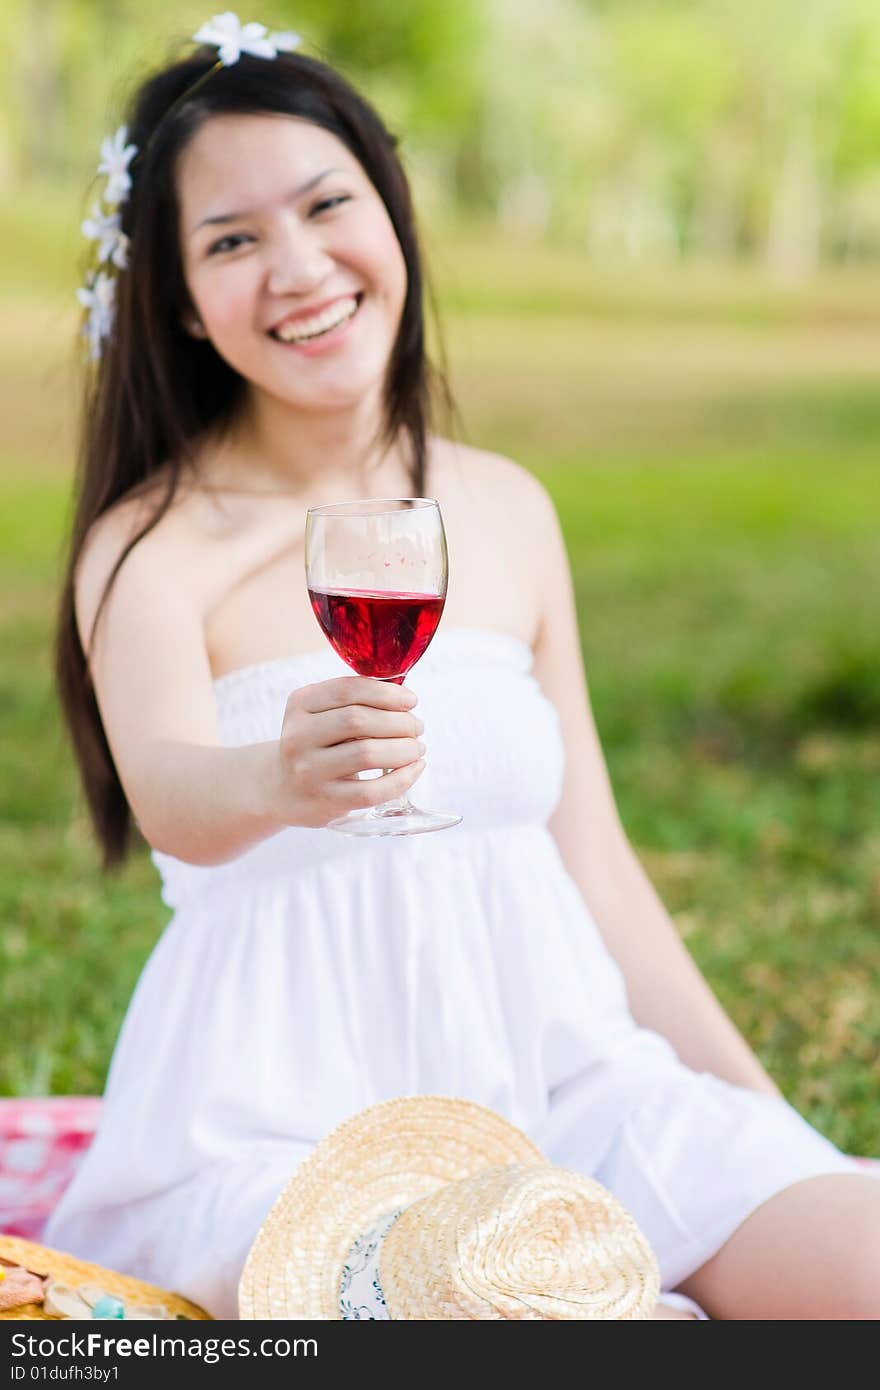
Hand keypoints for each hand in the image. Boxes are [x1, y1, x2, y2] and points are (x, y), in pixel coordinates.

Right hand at [276, 677, 425, 828]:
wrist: (283, 789)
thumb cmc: (317, 744)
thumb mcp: (321, 714)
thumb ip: (355, 701)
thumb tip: (405, 700)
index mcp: (300, 704)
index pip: (348, 689)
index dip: (386, 693)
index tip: (411, 700)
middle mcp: (299, 736)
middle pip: (359, 720)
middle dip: (399, 722)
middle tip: (417, 727)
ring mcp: (309, 771)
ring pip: (367, 754)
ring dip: (403, 749)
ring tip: (417, 747)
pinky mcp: (325, 801)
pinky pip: (371, 791)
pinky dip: (401, 779)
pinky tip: (414, 769)